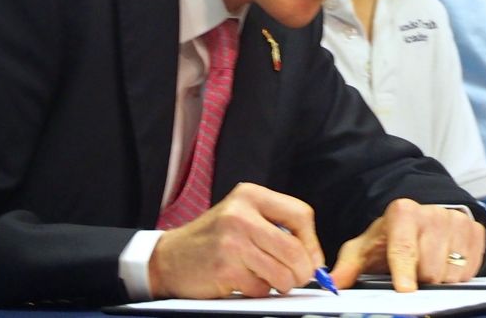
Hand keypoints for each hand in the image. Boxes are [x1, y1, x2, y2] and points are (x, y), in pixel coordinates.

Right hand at [147, 183, 322, 297]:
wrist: (170, 257)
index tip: (310, 258)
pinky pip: (261, 288)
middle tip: (297, 277)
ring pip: (282, 273)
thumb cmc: (214, 239)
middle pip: (295, 249)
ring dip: (281, 284)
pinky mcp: (225, 269)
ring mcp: (232, 242)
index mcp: (250, 195)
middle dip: (302, 271)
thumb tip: (315, 258)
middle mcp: (241, 214)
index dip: (311, 242)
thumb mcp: (243, 217)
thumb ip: (277, 227)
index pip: (301, 214)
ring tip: (267, 278)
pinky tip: (244, 281)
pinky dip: (259, 291)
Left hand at [330, 198, 485, 291]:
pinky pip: (470, 270)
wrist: (420, 221)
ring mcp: (456, 221)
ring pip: (451, 273)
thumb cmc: (390, 238)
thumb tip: (333, 284)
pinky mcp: (475, 231)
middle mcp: (432, 213)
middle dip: (420, 280)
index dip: (404, 273)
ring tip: (426, 267)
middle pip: (430, 269)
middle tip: (412, 273)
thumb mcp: (364, 249)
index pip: (404, 249)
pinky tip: (445, 264)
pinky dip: (457, 275)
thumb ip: (348, 267)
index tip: (405, 290)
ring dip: (439, 279)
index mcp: (402, 212)